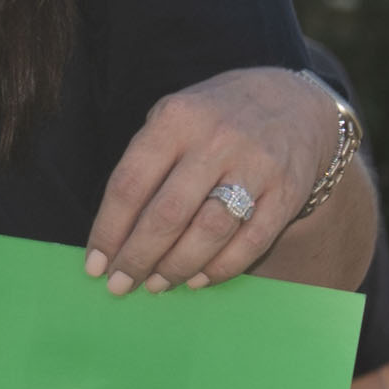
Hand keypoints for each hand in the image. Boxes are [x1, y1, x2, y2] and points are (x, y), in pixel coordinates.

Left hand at [83, 67, 355, 294]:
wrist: (294, 103)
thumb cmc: (215, 118)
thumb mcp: (174, 117)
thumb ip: (146, 162)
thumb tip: (114, 232)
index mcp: (175, 119)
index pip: (130, 183)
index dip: (108, 230)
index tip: (94, 264)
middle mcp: (215, 142)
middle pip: (168, 214)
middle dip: (138, 257)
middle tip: (120, 284)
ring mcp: (255, 167)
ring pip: (209, 232)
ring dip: (176, 267)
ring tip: (155, 285)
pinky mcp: (287, 193)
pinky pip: (251, 241)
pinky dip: (220, 268)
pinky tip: (196, 279)